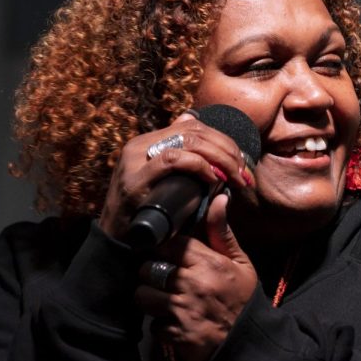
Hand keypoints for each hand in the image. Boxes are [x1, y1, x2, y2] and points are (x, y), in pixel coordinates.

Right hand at [99, 112, 252, 241]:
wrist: (117, 241)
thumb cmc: (147, 213)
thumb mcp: (165, 180)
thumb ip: (179, 154)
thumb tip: (191, 120)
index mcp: (148, 142)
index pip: (192, 126)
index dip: (222, 140)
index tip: (241, 162)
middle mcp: (140, 144)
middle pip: (194, 131)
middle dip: (227, 150)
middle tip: (244, 173)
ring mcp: (135, 160)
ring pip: (188, 141)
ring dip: (219, 158)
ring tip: (234, 178)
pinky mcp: (135, 179)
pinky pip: (173, 160)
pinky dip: (198, 167)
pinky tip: (213, 181)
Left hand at [135, 193, 257, 360]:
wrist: (250, 342)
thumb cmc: (243, 298)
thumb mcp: (241, 263)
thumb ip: (222, 233)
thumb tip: (218, 198)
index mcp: (207, 263)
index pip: (169, 244)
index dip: (163, 248)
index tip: (166, 254)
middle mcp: (191, 284)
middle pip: (148, 268)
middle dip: (152, 273)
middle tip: (163, 278)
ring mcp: (181, 310)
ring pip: (143, 295)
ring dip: (150, 299)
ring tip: (163, 300)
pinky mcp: (175, 334)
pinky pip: (152, 325)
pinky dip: (160, 326)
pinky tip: (173, 323)